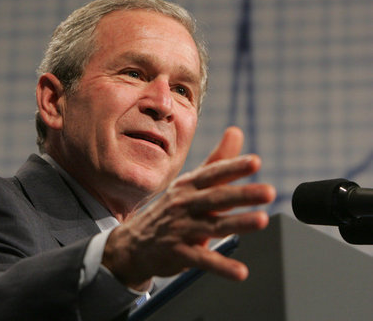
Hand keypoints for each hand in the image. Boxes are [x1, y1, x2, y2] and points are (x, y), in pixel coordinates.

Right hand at [102, 127, 275, 289]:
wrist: (133, 243)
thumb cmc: (170, 210)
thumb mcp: (189, 183)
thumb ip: (217, 160)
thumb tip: (236, 131)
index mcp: (188, 185)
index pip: (213, 174)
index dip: (233, 167)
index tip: (254, 162)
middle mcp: (184, 204)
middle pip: (216, 198)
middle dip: (242, 194)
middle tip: (269, 192)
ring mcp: (180, 229)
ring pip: (213, 226)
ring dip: (238, 223)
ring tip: (262, 220)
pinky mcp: (178, 253)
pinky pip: (202, 260)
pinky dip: (221, 267)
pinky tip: (240, 272)